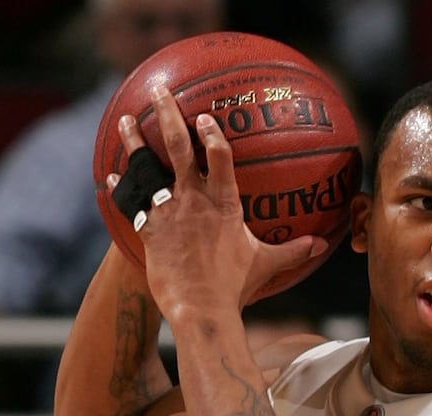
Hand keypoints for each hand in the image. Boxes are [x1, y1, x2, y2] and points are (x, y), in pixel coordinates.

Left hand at [107, 85, 325, 318]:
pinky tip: (111, 175)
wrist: (201, 308)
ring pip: (145, 166)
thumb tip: (320, 246)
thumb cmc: (235, 286)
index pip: (220, 156)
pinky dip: (120, 186)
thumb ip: (292, 251)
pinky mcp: (149, 229)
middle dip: (166, 113)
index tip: (205, 117)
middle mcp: (193, 199)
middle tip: (158, 91)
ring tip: (126, 121)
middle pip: (177, 146)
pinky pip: (131, 201)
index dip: (212, 133)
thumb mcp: (266, 265)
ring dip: (134, 141)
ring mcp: (168, 212)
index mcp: (223, 204)